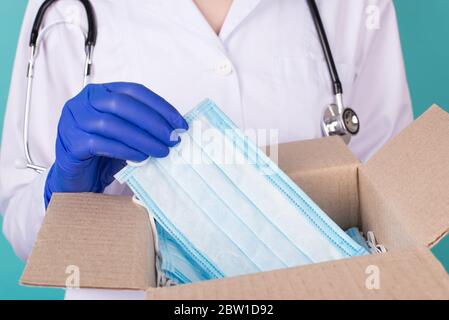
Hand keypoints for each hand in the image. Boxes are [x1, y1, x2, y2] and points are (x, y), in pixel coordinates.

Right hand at [44, 82, 187, 207]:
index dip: (160, 106)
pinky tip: (141, 157)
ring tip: (161, 151)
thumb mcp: (124, 132)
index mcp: (100, 92)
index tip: (180, 123)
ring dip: (143, 138)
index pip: (134, 91)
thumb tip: (175, 128)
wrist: (76, 176)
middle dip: (153, 122)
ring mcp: (74, 121)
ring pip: (112, 124)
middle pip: (122, 104)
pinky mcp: (72, 143)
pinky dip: (126, 150)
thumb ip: (142, 125)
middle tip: (173, 138)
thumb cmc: (103, 152)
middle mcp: (84, 101)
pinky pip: (102, 144)